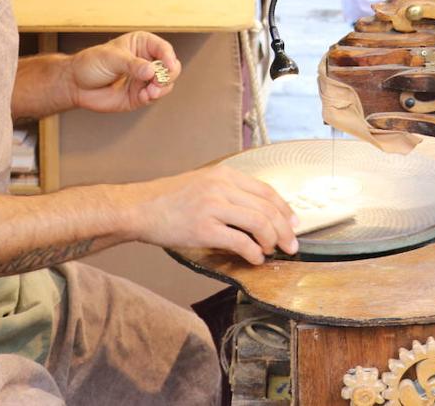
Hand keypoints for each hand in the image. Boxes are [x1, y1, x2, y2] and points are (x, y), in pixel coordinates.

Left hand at [69, 31, 181, 111]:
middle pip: (171, 67)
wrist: (75, 84)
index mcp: (142, 44)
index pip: (163, 49)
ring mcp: (144, 79)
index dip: (169, 57)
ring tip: (150, 91)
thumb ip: (132, 65)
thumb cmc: (91, 63)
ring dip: (162, 88)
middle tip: (157, 81)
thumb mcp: (111, 58)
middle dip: (167, 75)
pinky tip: (144, 96)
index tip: (168, 66)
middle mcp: (147, 61)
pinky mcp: (140, 95)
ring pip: (166, 83)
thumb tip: (151, 71)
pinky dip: (152, 97)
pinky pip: (154, 96)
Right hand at [123, 166, 299, 264]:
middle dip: (285, 230)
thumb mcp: (203, 183)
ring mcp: (213, 207)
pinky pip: (240, 242)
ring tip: (271, 252)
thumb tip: (258, 212)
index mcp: (223, 174)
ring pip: (259, 224)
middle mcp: (221, 187)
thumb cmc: (169, 199)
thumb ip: (229, 192)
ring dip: (272, 242)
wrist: (140, 207)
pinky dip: (254, 253)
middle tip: (291, 245)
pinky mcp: (204, 229)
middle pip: (267, 208)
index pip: (266, 191)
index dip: (285, 210)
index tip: (293, 224)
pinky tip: (255, 259)